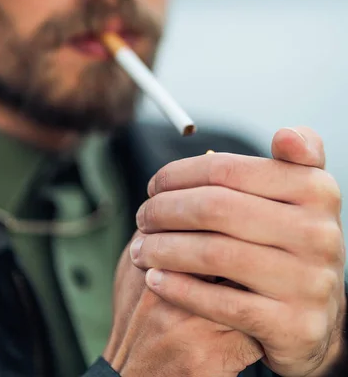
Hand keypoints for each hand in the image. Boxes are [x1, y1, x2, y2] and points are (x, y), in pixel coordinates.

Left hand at [132, 127, 345, 376]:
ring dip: (163, 250)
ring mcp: (309, 281)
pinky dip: (178, 289)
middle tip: (142, 217)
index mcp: (316, 189)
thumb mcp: (301, 194)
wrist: (318, 315)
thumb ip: (295, 157)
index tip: (154, 185)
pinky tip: (156, 280)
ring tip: (141, 249)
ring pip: (213, 254)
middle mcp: (320, 232)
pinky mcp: (294, 326)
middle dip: (164, 211)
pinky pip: (220, 303)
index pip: (227, 169)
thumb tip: (285, 135)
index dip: (179, 174)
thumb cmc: (291, 240)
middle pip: (215, 208)